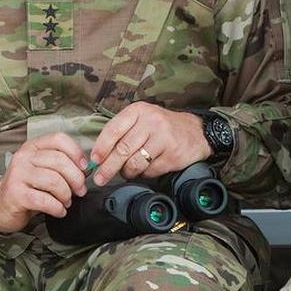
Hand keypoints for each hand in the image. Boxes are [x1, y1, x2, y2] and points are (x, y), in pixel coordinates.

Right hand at [0, 132, 88, 233]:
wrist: (1, 206)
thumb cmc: (27, 187)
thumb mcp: (42, 169)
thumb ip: (60, 164)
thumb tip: (86, 167)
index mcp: (32, 146)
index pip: (59, 139)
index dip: (76, 152)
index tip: (84, 167)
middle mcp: (23, 157)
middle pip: (60, 161)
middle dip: (76, 178)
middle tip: (80, 190)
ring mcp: (18, 174)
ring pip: (54, 181)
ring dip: (66, 194)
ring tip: (66, 201)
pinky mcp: (16, 194)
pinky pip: (45, 200)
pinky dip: (57, 208)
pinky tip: (59, 211)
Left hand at [89, 102, 212, 184]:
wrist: (196, 132)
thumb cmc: (162, 127)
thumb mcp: (142, 120)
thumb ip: (122, 133)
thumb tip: (98, 156)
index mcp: (139, 111)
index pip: (113, 130)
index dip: (101, 148)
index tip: (93, 162)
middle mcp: (151, 121)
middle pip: (122, 150)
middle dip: (108, 168)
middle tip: (100, 179)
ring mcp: (163, 138)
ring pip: (134, 163)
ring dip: (127, 172)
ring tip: (128, 172)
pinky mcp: (172, 154)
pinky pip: (150, 171)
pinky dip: (144, 174)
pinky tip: (147, 168)